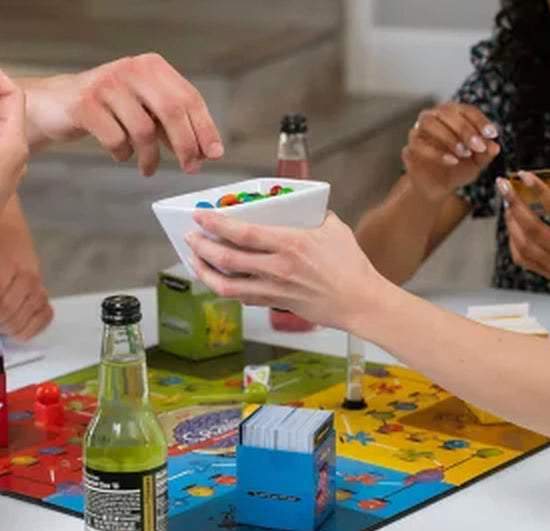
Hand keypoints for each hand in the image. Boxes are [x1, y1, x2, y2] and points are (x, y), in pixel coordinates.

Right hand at [0, 56, 223, 176]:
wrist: (54, 106)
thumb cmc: (104, 111)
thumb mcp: (142, 112)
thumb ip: (170, 126)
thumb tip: (204, 151)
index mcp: (152, 67)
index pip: (188, 98)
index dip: (204, 129)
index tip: (214, 154)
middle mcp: (132, 69)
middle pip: (172, 111)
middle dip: (185, 145)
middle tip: (189, 168)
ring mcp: (108, 85)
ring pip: (144, 130)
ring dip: (150, 158)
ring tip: (147, 169)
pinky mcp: (85, 104)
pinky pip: (116, 139)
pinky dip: (122, 154)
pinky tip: (121, 155)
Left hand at [0, 252, 53, 339]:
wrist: (9, 257)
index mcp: (7, 264)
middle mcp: (28, 277)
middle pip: (7, 309)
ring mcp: (39, 293)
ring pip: (19, 322)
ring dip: (2, 328)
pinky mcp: (46, 307)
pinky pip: (39, 325)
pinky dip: (24, 332)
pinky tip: (11, 331)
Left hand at [184, 210, 383, 330]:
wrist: (360, 302)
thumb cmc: (351, 265)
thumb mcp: (333, 229)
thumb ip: (310, 215)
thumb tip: (295, 207)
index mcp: (291, 244)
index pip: (244, 233)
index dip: (216, 225)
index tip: (200, 217)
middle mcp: (278, 268)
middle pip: (228, 260)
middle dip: (202, 247)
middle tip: (189, 238)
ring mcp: (275, 289)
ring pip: (228, 285)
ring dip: (205, 273)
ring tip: (194, 261)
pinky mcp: (276, 303)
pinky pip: (242, 297)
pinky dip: (225, 288)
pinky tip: (217, 279)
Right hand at [404, 102, 500, 202]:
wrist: (437, 188)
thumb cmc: (458, 169)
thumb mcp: (477, 162)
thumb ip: (486, 153)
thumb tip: (495, 147)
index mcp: (452, 116)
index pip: (466, 110)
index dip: (480, 121)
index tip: (492, 135)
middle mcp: (433, 118)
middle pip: (446, 112)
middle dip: (465, 129)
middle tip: (478, 146)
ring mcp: (418, 132)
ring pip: (429, 123)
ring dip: (449, 137)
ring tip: (464, 153)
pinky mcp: (409, 149)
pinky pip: (418, 145)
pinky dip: (437, 152)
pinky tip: (452, 161)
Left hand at [497, 172, 549, 284]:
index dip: (541, 190)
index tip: (525, 175)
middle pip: (533, 228)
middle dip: (516, 205)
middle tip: (504, 187)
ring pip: (523, 244)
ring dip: (512, 222)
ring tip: (508, 205)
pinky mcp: (548, 274)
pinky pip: (522, 258)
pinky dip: (514, 240)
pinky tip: (513, 227)